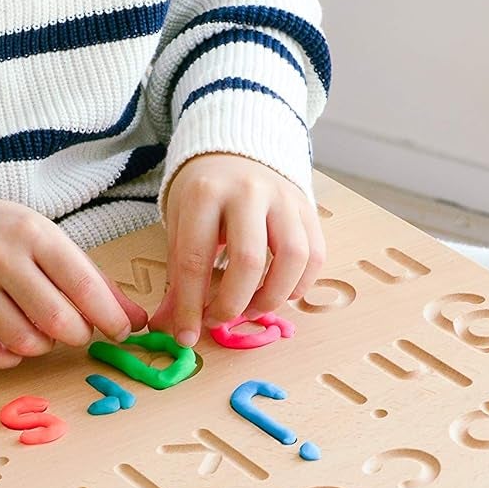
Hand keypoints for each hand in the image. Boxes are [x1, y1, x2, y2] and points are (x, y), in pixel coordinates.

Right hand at [0, 197, 147, 369]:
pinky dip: (11, 358)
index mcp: (34, 235)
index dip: (109, 316)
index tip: (121, 331)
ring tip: (45, 331)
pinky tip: (16, 342)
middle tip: (79, 331)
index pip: (82, 284)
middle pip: (55, 319)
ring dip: (45, 347)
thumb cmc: (13, 237)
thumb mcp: (56, 244)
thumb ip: (97, 283)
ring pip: (22, 342)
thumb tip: (137, 322)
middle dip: (78, 335)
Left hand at [147, 153, 326, 346]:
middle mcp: (248, 192)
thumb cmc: (205, 193)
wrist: (236, 152)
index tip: (187, 336)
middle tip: (220, 320)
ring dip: (272, 297)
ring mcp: (283, 198)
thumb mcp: (180, 223)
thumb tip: (173, 328)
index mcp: (205, 194)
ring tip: (251, 308)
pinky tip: (279, 292)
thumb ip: (178, 275)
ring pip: (293, 258)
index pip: (196, 259)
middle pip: (248, 260)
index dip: (190, 306)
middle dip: (233, 304)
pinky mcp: (308, 207)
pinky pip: (315, 254)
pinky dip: (300, 284)